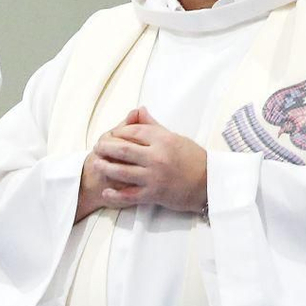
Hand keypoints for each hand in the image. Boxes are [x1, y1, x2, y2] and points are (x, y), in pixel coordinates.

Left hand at [89, 108, 207, 214]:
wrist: (209, 184)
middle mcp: (157, 157)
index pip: (133, 131)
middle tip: (97, 148)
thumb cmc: (193, 159)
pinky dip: (116, 195)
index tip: (111, 134)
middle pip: (123, 149)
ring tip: (97, 164)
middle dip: (106, 147)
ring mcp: (154, 176)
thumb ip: (154, 125)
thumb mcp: (175, 137)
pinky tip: (106, 192)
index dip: (118, 132)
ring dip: (106, 167)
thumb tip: (138, 110)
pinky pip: (129, 195)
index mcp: (163, 139)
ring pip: (122, 171)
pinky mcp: (154, 194)